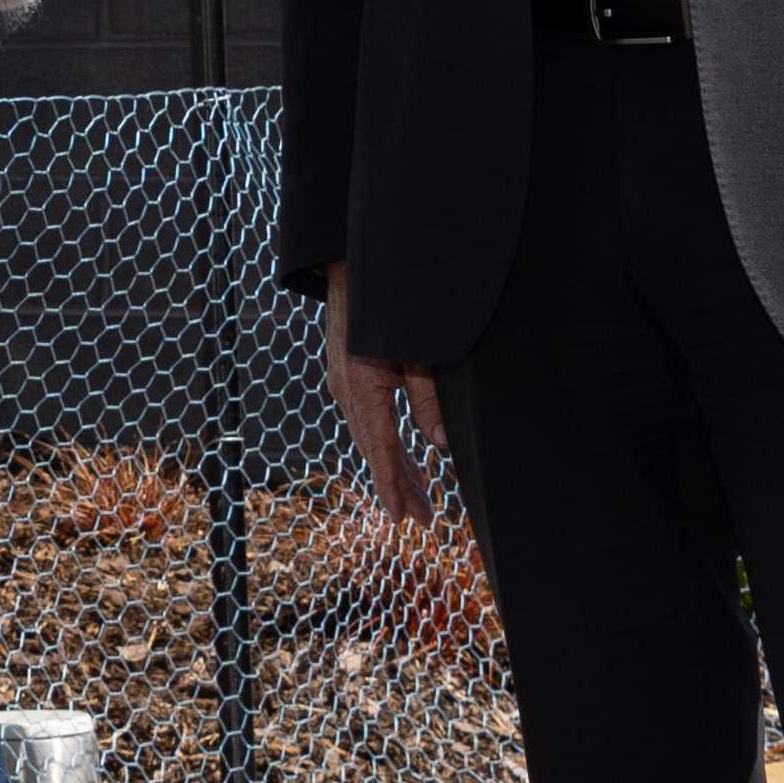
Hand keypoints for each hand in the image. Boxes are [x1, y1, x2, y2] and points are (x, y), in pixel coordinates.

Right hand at [322, 281, 459, 531]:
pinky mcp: (348, 376)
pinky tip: (404, 459)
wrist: (349, 264)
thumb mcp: (416, 350)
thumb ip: (427, 397)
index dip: (393, 485)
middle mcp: (346, 390)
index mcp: (361, 385)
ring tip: (419, 499)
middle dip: (399, 485)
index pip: (380, 447)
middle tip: (424, 518)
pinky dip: (386, 445)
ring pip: (371, 437)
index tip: (403, 517)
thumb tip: (440, 444)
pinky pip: (367, 421)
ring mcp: (343, 384)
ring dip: (395, 468)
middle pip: (375, 449)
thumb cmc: (386, 303)